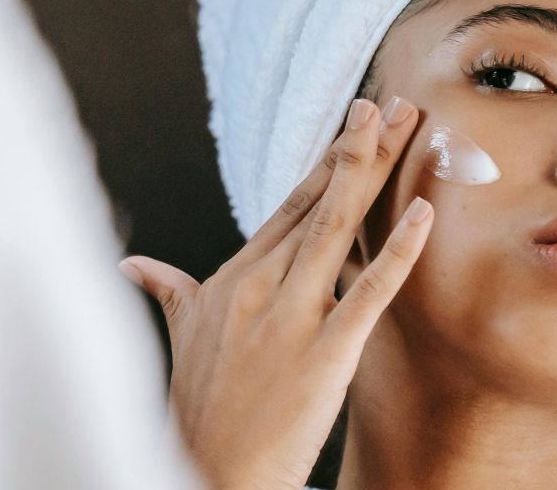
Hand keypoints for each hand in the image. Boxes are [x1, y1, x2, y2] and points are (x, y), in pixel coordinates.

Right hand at [119, 96, 432, 489]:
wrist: (209, 470)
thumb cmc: (198, 405)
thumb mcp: (181, 333)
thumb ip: (166, 289)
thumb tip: (132, 263)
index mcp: (235, 276)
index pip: (290, 205)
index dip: (324, 162)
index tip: (351, 126)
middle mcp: (262, 283)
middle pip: (319, 202)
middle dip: (357, 149)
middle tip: (390, 102)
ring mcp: (293, 315)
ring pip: (338, 228)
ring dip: (371, 171)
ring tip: (401, 124)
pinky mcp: (324, 350)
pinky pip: (369, 292)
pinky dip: (399, 252)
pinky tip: (424, 214)